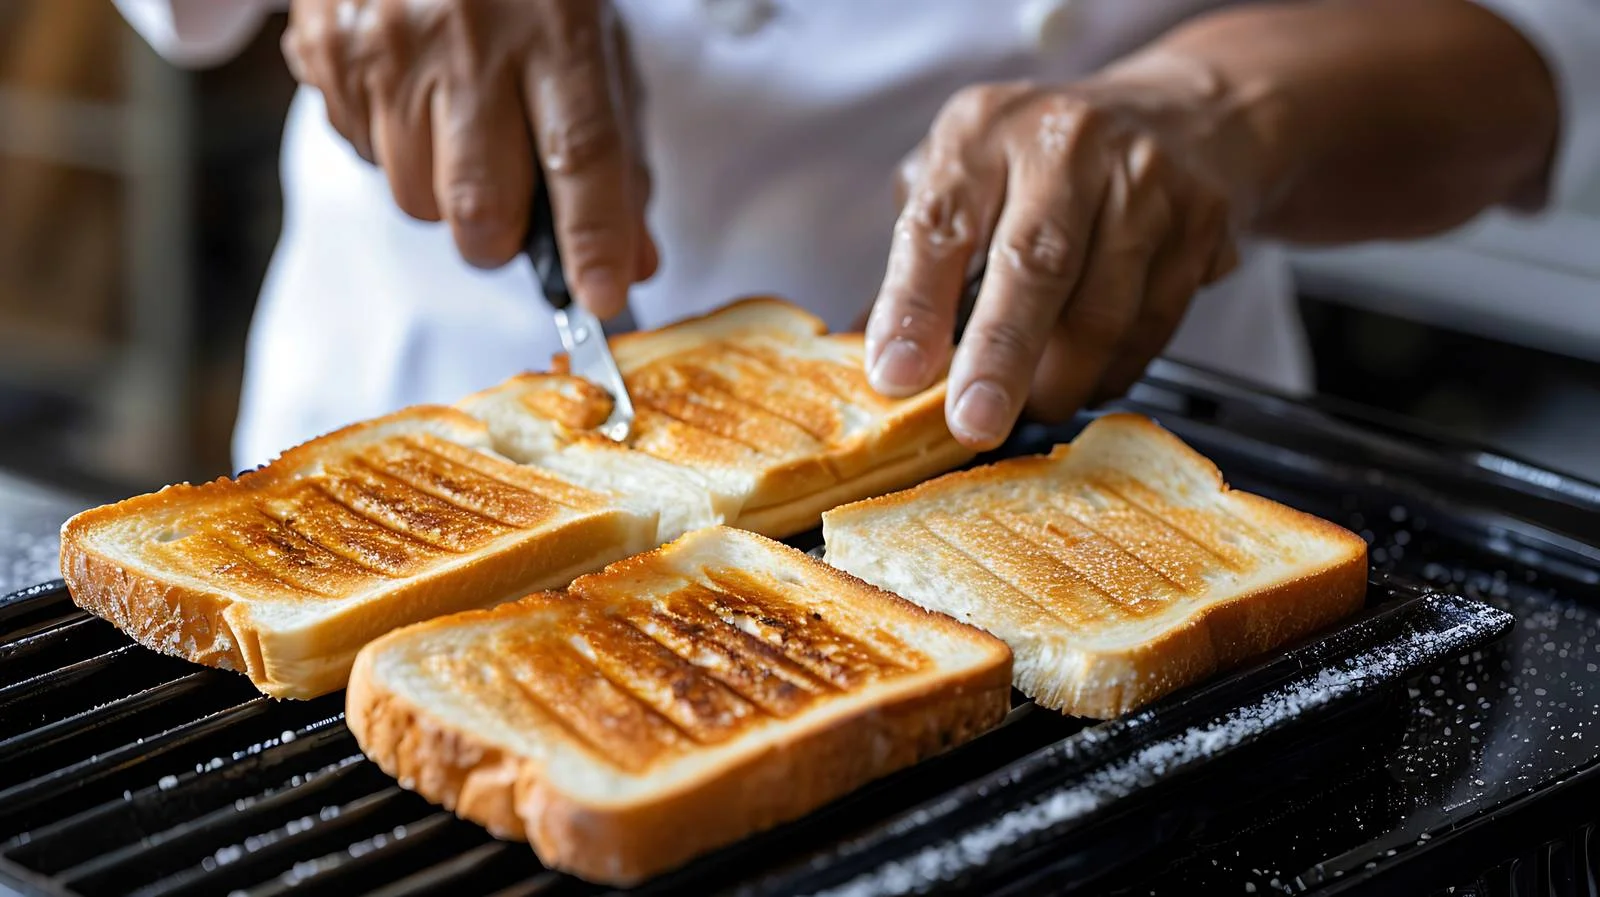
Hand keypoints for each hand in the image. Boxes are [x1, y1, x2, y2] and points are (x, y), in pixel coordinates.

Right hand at [282, 0, 655, 315]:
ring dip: (444, 192)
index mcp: (556, 27)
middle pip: (481, 206)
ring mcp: (389, 46)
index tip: (602, 297)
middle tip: (511, 209)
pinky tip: (413, 95)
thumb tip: (633, 262)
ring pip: (417, 199)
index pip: (581, 155)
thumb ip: (617, 159)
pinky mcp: (328, 53)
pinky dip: (395, 150)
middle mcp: (470, 38)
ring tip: (458, 126)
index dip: (592, 240)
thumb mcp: (592, 48)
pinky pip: (366, 157)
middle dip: (499, 239)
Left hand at [865, 61, 1258, 449]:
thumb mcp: (962, 181)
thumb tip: (868, 362)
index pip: (939, 225)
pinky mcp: (1200, 220)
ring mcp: (1142, 177)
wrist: (1181, 115)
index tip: (897, 374)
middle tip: (973, 425)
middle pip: (1034, 264)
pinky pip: (1153, 325)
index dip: (914, 307)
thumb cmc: (1040, 163)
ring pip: (1103, 307)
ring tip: (1031, 404)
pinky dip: (1112, 370)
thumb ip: (914, 267)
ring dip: (1061, 378)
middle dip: (998, 357)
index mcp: (981, 132)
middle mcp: (1064, 143)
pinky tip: (1087, 376)